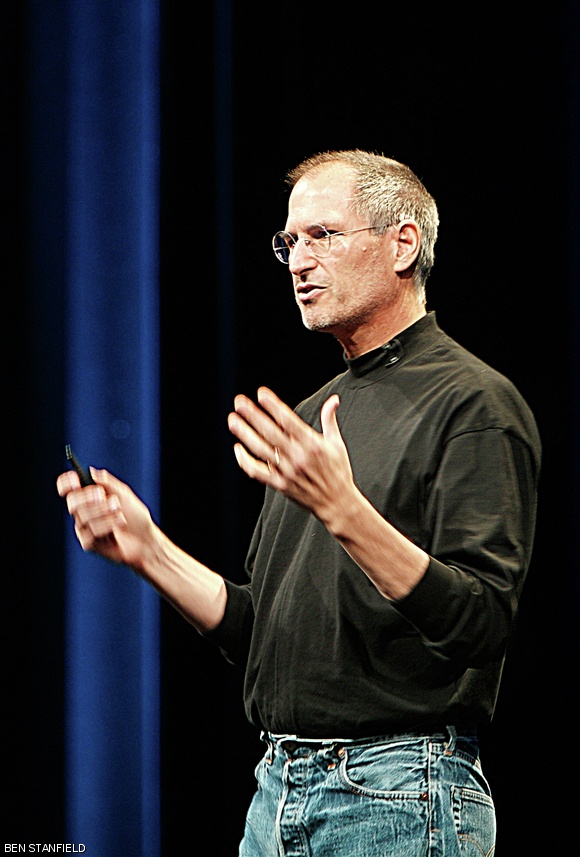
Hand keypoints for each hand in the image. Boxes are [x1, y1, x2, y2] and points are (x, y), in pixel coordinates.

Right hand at [56, 468, 154, 569]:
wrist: (146, 540)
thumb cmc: (136, 517)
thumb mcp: (125, 495)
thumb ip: (109, 483)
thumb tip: (91, 471)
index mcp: (89, 498)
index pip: (68, 488)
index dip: (66, 483)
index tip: (75, 480)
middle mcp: (83, 512)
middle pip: (72, 501)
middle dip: (89, 498)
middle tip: (105, 497)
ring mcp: (84, 529)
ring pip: (84, 517)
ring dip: (106, 514)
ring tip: (120, 514)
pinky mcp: (89, 543)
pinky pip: (91, 533)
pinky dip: (108, 527)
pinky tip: (117, 529)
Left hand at [227, 386, 356, 524]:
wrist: (336, 503)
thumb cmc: (337, 471)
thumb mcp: (336, 444)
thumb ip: (329, 420)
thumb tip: (333, 399)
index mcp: (312, 444)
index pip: (289, 421)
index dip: (274, 406)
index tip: (261, 393)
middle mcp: (298, 457)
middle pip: (270, 432)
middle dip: (253, 415)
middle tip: (240, 402)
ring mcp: (288, 471)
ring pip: (261, 450)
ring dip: (245, 434)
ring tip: (233, 420)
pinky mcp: (280, 485)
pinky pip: (258, 471)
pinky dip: (245, 461)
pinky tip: (238, 448)